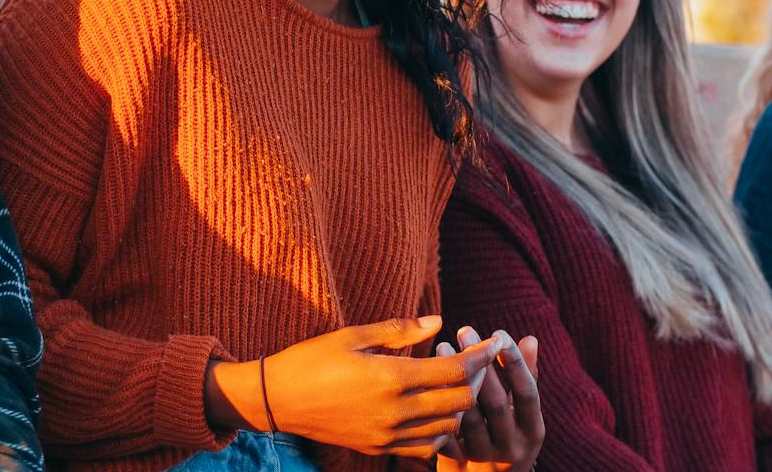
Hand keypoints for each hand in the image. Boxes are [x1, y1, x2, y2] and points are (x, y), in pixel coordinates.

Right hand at [206, 316, 504, 457]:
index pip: (456, 370)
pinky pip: (427, 446)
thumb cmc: (312, 358)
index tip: (493, 342)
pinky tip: (435, 409)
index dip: (480, 356)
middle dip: (478, 379)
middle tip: (479, 361)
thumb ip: (400, 330)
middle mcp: (395, 411)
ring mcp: (388, 435)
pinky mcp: (380, 449)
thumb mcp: (353, 335)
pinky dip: (441, 429)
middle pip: (460, 400)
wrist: (278, 400)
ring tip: (459, 383)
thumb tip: (439, 321)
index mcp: (391, 377)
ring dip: (461, 404)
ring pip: (448, 426)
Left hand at [433, 327, 541, 471]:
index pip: (528, 393)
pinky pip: (445, 435)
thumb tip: (530, 338)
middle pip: (496, 404)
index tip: (498, 333)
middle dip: (480, 366)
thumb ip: (526, 378)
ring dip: (453, 381)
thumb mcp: (522, 414)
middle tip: (464, 330)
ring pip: (467, 418)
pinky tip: (425, 380)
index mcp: (532, 430)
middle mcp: (511, 447)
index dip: (515, 363)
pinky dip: (436, 408)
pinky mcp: (459, 466)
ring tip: (441, 346)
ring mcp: (484, 459)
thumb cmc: (507, 437)